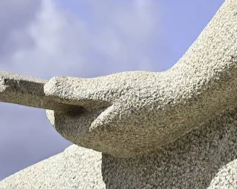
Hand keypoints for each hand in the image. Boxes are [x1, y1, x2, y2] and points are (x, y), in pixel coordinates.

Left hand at [43, 69, 199, 157]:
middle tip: (70, 93)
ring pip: (97, 135)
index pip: (62, 126)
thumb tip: (47, 87)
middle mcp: (110, 148)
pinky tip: (119, 107)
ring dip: (91, 117)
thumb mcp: (107, 86)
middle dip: (72, 113)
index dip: (53, 108)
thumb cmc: (146, 90)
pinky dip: (109, 122)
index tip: (51, 91)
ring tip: (95, 96)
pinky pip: (115, 137)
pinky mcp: (141, 146)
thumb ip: (75, 90)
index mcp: (97, 134)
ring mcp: (127, 149)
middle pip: (79, 132)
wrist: (188, 100)